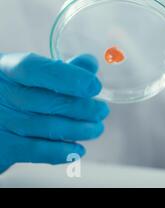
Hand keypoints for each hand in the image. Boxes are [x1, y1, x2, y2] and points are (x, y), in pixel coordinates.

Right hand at [0, 53, 108, 173]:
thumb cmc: (15, 89)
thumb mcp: (31, 73)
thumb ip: (62, 69)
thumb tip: (90, 64)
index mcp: (8, 68)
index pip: (36, 69)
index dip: (69, 78)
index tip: (94, 86)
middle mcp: (0, 93)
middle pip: (49, 102)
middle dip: (84, 108)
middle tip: (102, 110)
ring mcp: (0, 121)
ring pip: (48, 127)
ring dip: (80, 130)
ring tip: (97, 128)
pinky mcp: (2, 147)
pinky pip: (36, 151)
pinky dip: (63, 151)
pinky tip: (78, 149)